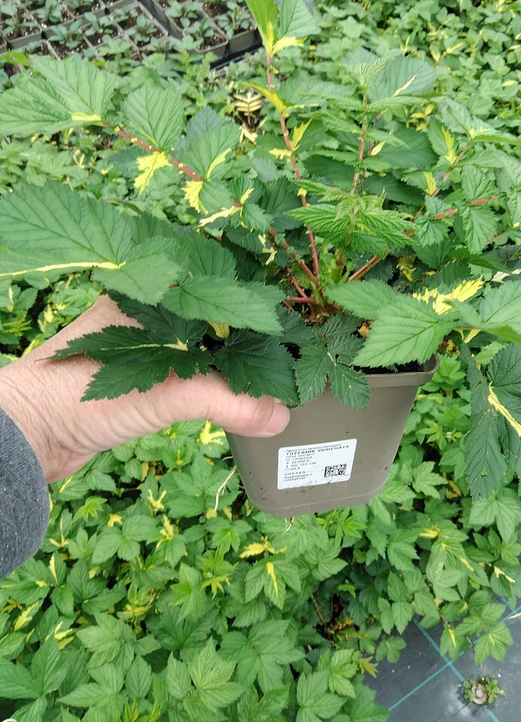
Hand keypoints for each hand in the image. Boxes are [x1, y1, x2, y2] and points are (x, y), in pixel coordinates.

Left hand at [0, 295, 289, 482]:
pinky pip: (189, 372)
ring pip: (202, 344)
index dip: (255, 302)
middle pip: (215, 315)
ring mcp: (142, 343)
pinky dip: (214, 383)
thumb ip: (224, 399)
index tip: (293, 321)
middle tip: (293, 350)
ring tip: (273, 374)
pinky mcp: (139, 377)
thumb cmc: (76, 396)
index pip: (216, 286)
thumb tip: (278, 414)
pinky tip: (236, 394)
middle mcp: (147, 312)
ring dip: (233, 360)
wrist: (25, 435)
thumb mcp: (162, 391)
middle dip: (251, 334)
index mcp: (150, 293)